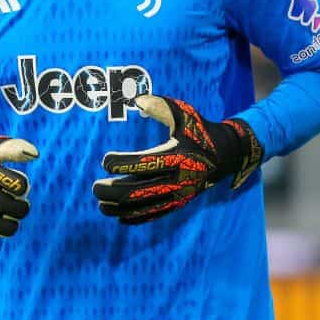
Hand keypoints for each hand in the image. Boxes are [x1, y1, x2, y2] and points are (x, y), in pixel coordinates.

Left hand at [92, 95, 262, 224]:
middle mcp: (179, 179)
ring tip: (101, 205)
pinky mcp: (180, 203)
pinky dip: (137, 218)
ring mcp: (179, 195)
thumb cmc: (198, 130)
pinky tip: (119, 218)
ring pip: (145, 208)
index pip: (145, 163)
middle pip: (140, 191)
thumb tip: (137, 101)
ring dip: (120, 209)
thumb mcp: (184, 114)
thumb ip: (160, 107)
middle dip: (114, 191)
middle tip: (95, 187)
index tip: (105, 159)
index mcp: (178, 156)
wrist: (225, 155)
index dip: (123, 163)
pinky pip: (156, 214)